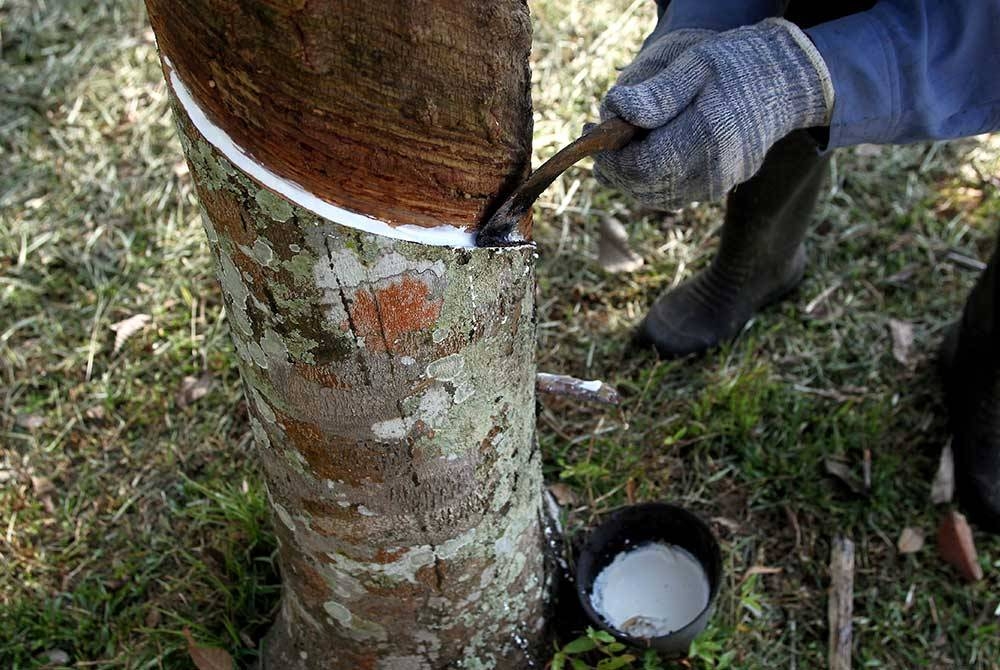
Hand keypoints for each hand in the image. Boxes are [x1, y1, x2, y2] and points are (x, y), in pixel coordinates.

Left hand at [593, 19, 833, 209]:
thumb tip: (615, 110)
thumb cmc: (738, 65)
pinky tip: (643, 153)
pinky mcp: (719, 188)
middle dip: (614, 167)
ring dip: (629, 176)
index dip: (610, 157)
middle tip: (597, 138)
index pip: (640, 168)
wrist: (787, 82)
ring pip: (655, 196)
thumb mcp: (695, 64)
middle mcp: (712, 172)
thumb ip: (656, 93)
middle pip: (643, 188)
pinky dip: (651, 180)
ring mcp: (717, 184)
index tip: (594, 134)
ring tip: (614, 146)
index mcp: (706, 138)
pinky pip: (673, 194)